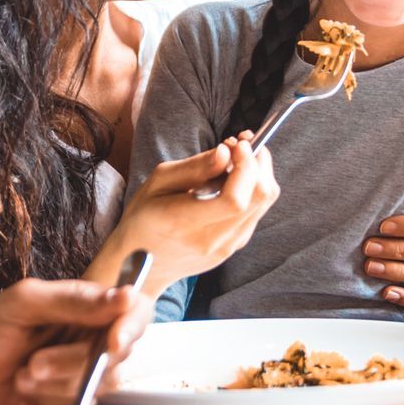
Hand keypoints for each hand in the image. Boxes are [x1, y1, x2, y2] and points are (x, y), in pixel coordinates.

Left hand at [0, 278, 152, 404]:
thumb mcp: (22, 304)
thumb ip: (74, 300)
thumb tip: (125, 296)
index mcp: (82, 305)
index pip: (133, 309)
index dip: (131, 325)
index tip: (112, 342)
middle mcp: (88, 336)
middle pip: (120, 350)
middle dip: (75, 361)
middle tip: (34, 361)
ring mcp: (80, 371)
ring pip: (102, 381)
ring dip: (59, 382)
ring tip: (22, 375)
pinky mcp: (70, 402)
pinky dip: (53, 400)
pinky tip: (26, 393)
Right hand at [90, 136, 279, 295]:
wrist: (140, 261)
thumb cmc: (143, 217)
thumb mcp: (157, 182)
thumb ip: (194, 168)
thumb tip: (226, 153)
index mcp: (183, 223)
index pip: (234, 200)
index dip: (246, 167)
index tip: (239, 143)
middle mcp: (209, 241)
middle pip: (257, 199)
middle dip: (258, 162)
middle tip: (241, 143)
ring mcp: (225, 247)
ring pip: (263, 204)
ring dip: (259, 173)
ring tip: (237, 157)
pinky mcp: (233, 247)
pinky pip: (257, 212)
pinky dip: (254, 189)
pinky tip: (235, 178)